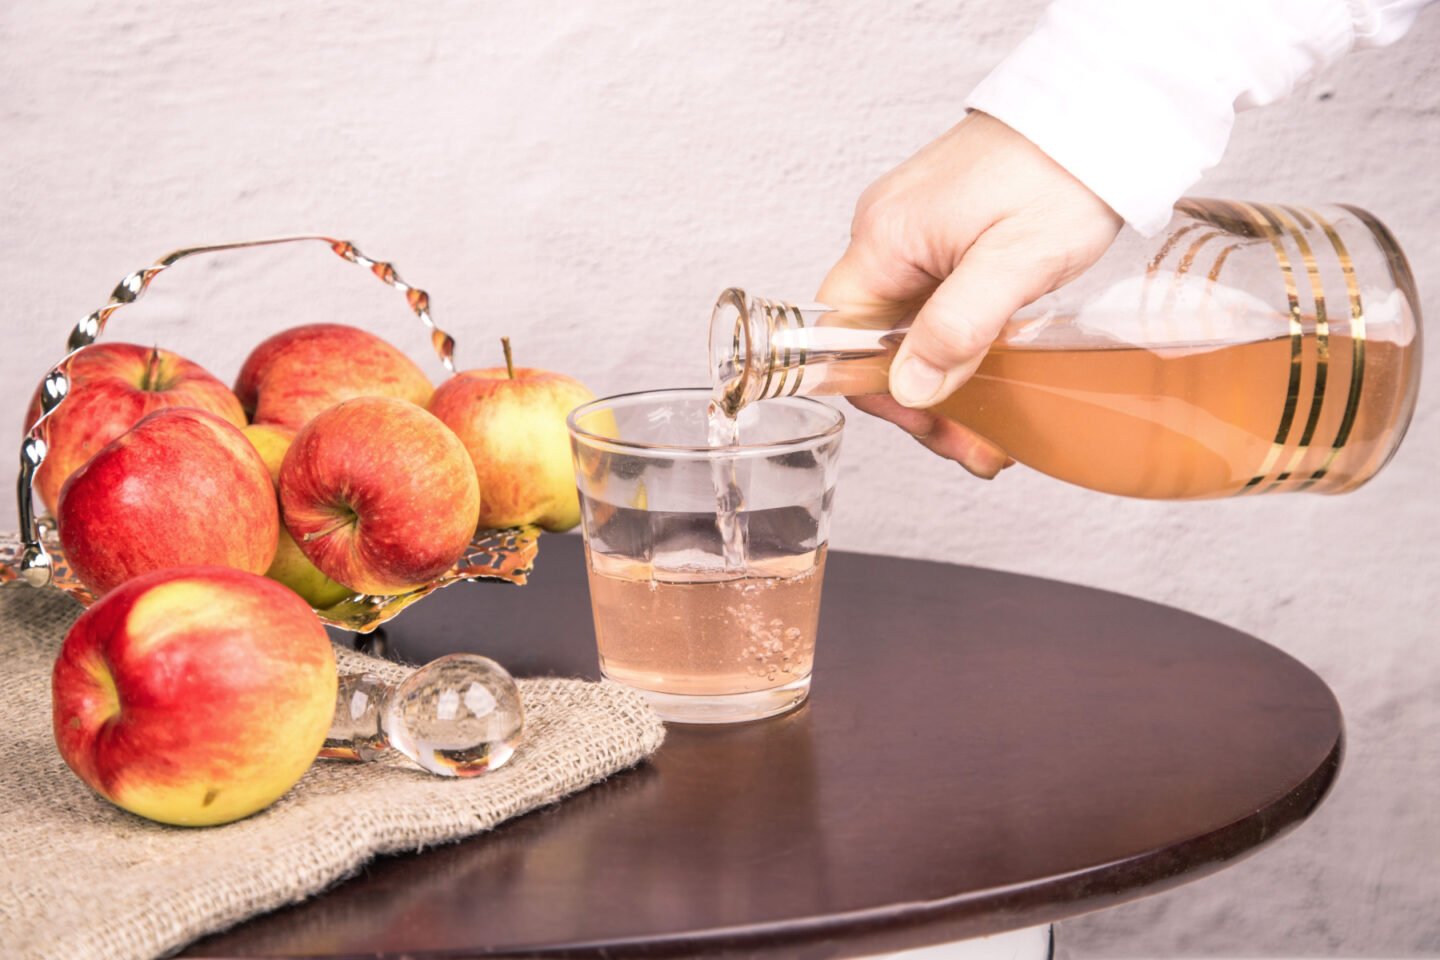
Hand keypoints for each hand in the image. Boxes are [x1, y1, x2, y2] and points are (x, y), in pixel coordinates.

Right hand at [817, 111, 1121, 476]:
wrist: (1101, 112)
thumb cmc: (1063, 171)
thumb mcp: (1016, 260)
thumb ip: (958, 326)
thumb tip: (909, 387)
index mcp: (885, 238)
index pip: (842, 336)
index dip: (877, 389)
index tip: (928, 422)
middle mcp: (886, 233)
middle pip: (874, 341)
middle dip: (920, 399)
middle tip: (973, 441)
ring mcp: (914, 233)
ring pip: (905, 328)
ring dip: (941, 379)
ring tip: (990, 422)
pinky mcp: (942, 233)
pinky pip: (929, 303)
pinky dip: (954, 343)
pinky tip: (990, 369)